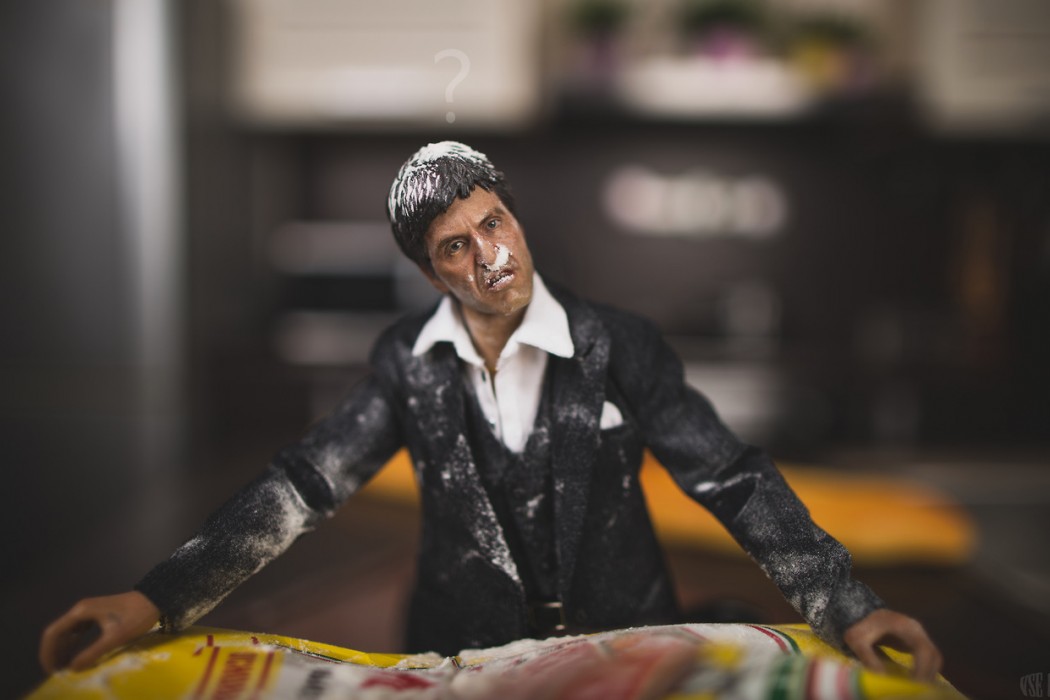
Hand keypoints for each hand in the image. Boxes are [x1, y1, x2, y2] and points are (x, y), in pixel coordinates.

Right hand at [39, 591, 160, 673]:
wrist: (156, 599)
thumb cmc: (136, 617)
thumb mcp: (115, 637)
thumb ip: (93, 653)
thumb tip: (72, 669)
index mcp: (81, 612)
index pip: (53, 632)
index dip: (47, 652)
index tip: (50, 670)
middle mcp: (81, 610)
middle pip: (58, 632)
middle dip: (54, 653)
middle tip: (56, 673)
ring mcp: (89, 611)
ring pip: (68, 632)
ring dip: (63, 649)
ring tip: (64, 668)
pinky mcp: (97, 615)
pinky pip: (79, 631)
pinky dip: (74, 644)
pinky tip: (76, 656)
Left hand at [842, 608, 942, 681]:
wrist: (859, 613)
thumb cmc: (858, 625)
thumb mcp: (856, 639)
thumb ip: (868, 657)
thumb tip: (882, 678)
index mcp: (903, 625)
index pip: (922, 648)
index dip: (922, 667)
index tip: (915, 683)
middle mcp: (915, 629)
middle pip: (933, 654)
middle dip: (928, 674)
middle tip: (918, 689)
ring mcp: (917, 635)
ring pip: (933, 657)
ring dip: (929, 673)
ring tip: (916, 687)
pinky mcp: (915, 642)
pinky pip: (927, 657)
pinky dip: (925, 670)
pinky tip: (915, 681)